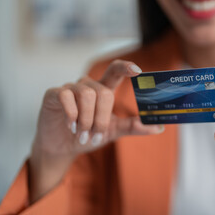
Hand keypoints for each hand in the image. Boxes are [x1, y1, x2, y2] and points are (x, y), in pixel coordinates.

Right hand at [33, 60, 162, 157]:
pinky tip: (71, 126)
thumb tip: (159, 127)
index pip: (115, 71)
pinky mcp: (54, 93)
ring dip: (87, 120)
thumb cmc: (89, 136)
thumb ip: (133, 127)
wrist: (63, 147)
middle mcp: (88, 86)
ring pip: (87, 95)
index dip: (125, 67)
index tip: (137, 70)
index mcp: (104, 91)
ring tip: (83, 135)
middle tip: (95, 135)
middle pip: (104, 93)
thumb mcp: (113, 131)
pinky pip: (66, 96)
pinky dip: (72, 115)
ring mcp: (71, 88)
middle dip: (102, 119)